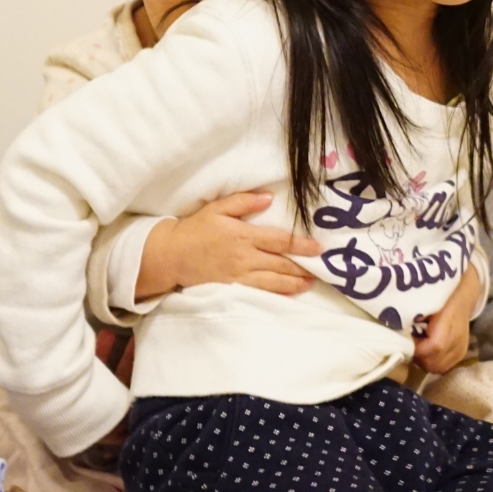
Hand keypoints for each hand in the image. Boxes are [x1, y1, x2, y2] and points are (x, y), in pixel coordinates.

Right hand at [136, 192, 319, 298]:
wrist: (171, 255)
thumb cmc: (195, 229)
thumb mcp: (217, 208)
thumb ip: (243, 201)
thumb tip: (268, 198)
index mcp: (244, 235)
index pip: (280, 241)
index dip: (301, 245)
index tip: (317, 248)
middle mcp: (245, 257)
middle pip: (281, 264)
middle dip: (302, 267)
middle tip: (321, 269)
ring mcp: (239, 275)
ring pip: (273, 282)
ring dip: (294, 283)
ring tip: (309, 283)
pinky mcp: (232, 288)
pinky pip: (259, 293)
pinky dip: (276, 294)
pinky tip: (287, 294)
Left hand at [413, 263, 479, 373]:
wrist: (462, 297)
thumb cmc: (440, 297)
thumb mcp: (424, 302)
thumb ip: (412, 317)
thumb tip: (396, 328)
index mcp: (449, 325)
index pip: (433, 348)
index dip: (415, 348)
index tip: (406, 340)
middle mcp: (457, 341)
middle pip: (433, 363)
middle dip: (418, 357)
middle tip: (409, 344)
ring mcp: (460, 350)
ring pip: (437, 368)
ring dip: (425, 361)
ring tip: (418, 346)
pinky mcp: (461, 354)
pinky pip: (443, 367)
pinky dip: (433, 362)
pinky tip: (427, 350)